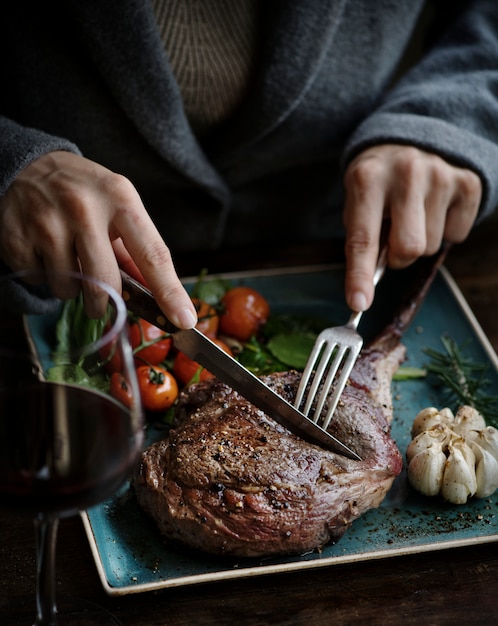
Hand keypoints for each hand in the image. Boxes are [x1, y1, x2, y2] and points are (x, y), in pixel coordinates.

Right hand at [0, 151, 196, 325]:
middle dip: (105, 303)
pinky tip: (43, 251)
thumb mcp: (118, 206)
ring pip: (69, 289)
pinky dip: (43, 275)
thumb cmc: (84, 192)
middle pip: (107, 282)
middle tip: (101, 303)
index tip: (184, 319)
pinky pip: (37, 281)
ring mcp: (48, 222)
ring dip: (71, 287)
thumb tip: (161, 297)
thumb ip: (138, 250)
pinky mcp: (17, 236)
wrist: (27, 165)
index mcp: (121, 199)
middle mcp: (85, 209)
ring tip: (66, 259)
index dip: (169, 292)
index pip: (153, 254)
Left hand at [342, 144, 481, 310]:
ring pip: (432, 246)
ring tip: (414, 214)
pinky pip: (457, 235)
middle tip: (394, 240)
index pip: (362, 238)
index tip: (358, 303)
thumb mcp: (358, 197)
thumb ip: (362, 236)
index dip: (360, 275)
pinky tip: (435, 207)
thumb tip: (368, 284)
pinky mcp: (469, 182)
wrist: (413, 136)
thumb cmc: (379, 180)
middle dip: (399, 257)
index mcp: (368, 179)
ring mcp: (441, 175)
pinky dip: (445, 231)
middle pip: (408, 248)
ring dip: (421, 241)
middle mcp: (406, 173)